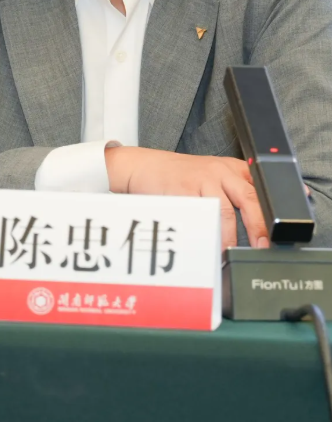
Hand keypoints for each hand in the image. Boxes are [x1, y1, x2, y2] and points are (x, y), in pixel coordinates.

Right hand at [105, 146, 267, 251]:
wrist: (143, 166)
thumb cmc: (179, 176)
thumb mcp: (212, 175)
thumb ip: (234, 192)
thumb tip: (259, 224)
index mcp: (232, 168)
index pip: (260, 187)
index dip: (272, 210)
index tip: (277, 232)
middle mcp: (220, 172)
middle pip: (249, 198)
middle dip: (259, 226)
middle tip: (262, 247)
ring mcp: (201, 180)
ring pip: (225, 212)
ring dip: (229, 238)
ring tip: (230, 255)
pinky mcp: (183, 191)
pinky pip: (200, 217)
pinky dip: (206, 235)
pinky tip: (208, 247)